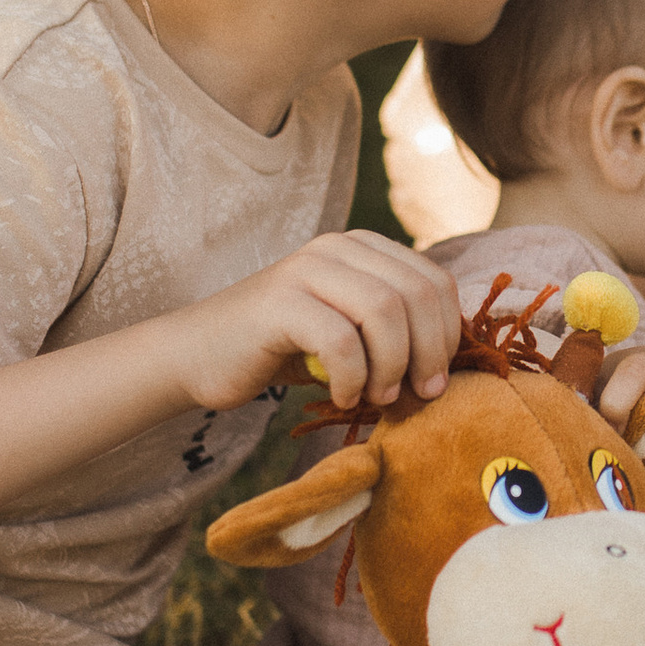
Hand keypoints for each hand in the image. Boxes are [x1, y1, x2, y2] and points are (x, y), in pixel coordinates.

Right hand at [176, 233, 465, 416]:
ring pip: (386, 311)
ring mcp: (307, 269)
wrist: (198, 355)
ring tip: (378, 397)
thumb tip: (447, 371)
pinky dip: (353, 379)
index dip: (447, 333)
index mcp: (362, 248)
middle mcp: (337, 248)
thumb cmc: (280, 351)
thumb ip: (392, 334)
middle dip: (429, 352)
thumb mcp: (348, 334)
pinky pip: (342, 341)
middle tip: (419, 394)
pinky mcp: (280, 302)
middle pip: (417, 293)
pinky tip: (342, 397)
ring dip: (393, 366)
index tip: (435, 379)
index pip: (434, 280)